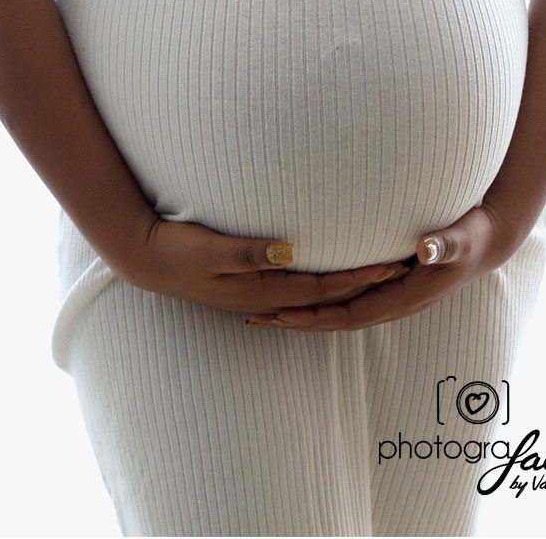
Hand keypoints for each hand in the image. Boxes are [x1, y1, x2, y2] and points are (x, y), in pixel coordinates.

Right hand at [117, 214, 413, 315]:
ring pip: (314, 294)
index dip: (359, 277)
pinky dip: (320, 283)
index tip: (391, 264)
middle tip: (401, 269)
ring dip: (345, 286)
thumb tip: (290, 251)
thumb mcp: (209, 248)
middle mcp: (265, 297)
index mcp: (261, 290)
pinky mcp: (248, 284)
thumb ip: (248, 251)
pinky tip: (325, 273)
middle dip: (364, 284)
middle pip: (326, 295)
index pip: (323, 287)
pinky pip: (297, 288)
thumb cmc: (175, 250)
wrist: (144, 259)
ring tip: (376, 274)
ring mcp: (256, 293)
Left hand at [243, 203, 522, 331]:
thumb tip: (425, 249)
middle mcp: (393, 302)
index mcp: (405, 297)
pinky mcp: (385, 285)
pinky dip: (318, 298)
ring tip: (262, 311)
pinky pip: (346, 297)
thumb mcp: (462, 238)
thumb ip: (444, 244)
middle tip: (255, 318)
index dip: (318, 314)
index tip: (284, 314)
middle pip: (337, 318)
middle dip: (297, 320)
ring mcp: (389, 296)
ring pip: (338, 310)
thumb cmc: (473, 234)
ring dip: (302, 312)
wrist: (488, 240)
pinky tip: (293, 292)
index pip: (352, 312)